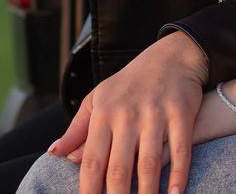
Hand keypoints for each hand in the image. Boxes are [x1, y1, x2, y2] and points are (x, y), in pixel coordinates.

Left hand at [46, 31, 207, 193]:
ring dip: (146, 193)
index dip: (89, 190)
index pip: (92, 161)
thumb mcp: (98, 99)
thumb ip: (78, 129)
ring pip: (148, 163)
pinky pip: (179, 150)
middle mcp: (127, 115)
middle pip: (118, 168)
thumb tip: (55, 154)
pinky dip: (178, 175)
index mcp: (103, 114)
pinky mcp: (180, 113)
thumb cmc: (129, 84)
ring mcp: (154, 114)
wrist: (171, 56)